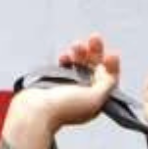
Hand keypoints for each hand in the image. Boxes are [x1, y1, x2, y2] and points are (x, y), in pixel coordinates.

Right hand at [3, 33, 120, 148]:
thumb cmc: (64, 107)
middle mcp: (84, 94)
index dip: (112, 65)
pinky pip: (65, 65)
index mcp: (95, 101)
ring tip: (76, 45)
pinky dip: (67, 58)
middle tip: (94, 37)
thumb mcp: (96, 98)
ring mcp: (69, 87)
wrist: (35, 111)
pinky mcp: (55, 81)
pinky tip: (64, 57)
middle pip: (95, 68)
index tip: (110, 55)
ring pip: (80, 64)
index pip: (109, 79)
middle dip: (96, 52)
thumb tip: (107, 71)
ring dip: (80, 52)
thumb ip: (108, 83)